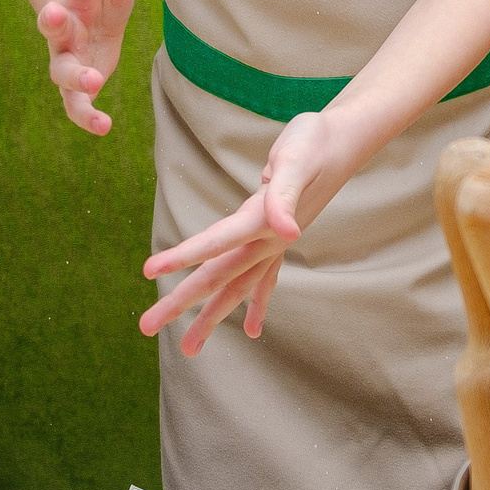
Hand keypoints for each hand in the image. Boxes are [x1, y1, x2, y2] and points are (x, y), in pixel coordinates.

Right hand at [40, 0, 136, 135]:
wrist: (87, 25)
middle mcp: (64, 30)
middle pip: (51, 26)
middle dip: (51, 20)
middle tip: (54, 12)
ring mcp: (66, 59)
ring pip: (60, 71)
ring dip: (74, 76)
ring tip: (94, 80)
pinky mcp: (75, 86)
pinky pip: (76, 104)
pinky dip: (87, 116)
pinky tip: (104, 126)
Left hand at [140, 111, 352, 354]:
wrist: (344, 142)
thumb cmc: (315, 142)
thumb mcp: (296, 161)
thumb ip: (286, 197)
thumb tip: (289, 233)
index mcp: (262, 221)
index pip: (215, 243)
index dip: (182, 256)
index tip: (148, 271)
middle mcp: (267, 240)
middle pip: (218, 277)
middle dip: (182, 302)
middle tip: (146, 326)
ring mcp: (274, 243)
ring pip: (236, 286)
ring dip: (212, 315)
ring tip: (189, 348)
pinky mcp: (279, 237)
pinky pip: (263, 278)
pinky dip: (255, 303)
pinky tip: (252, 329)